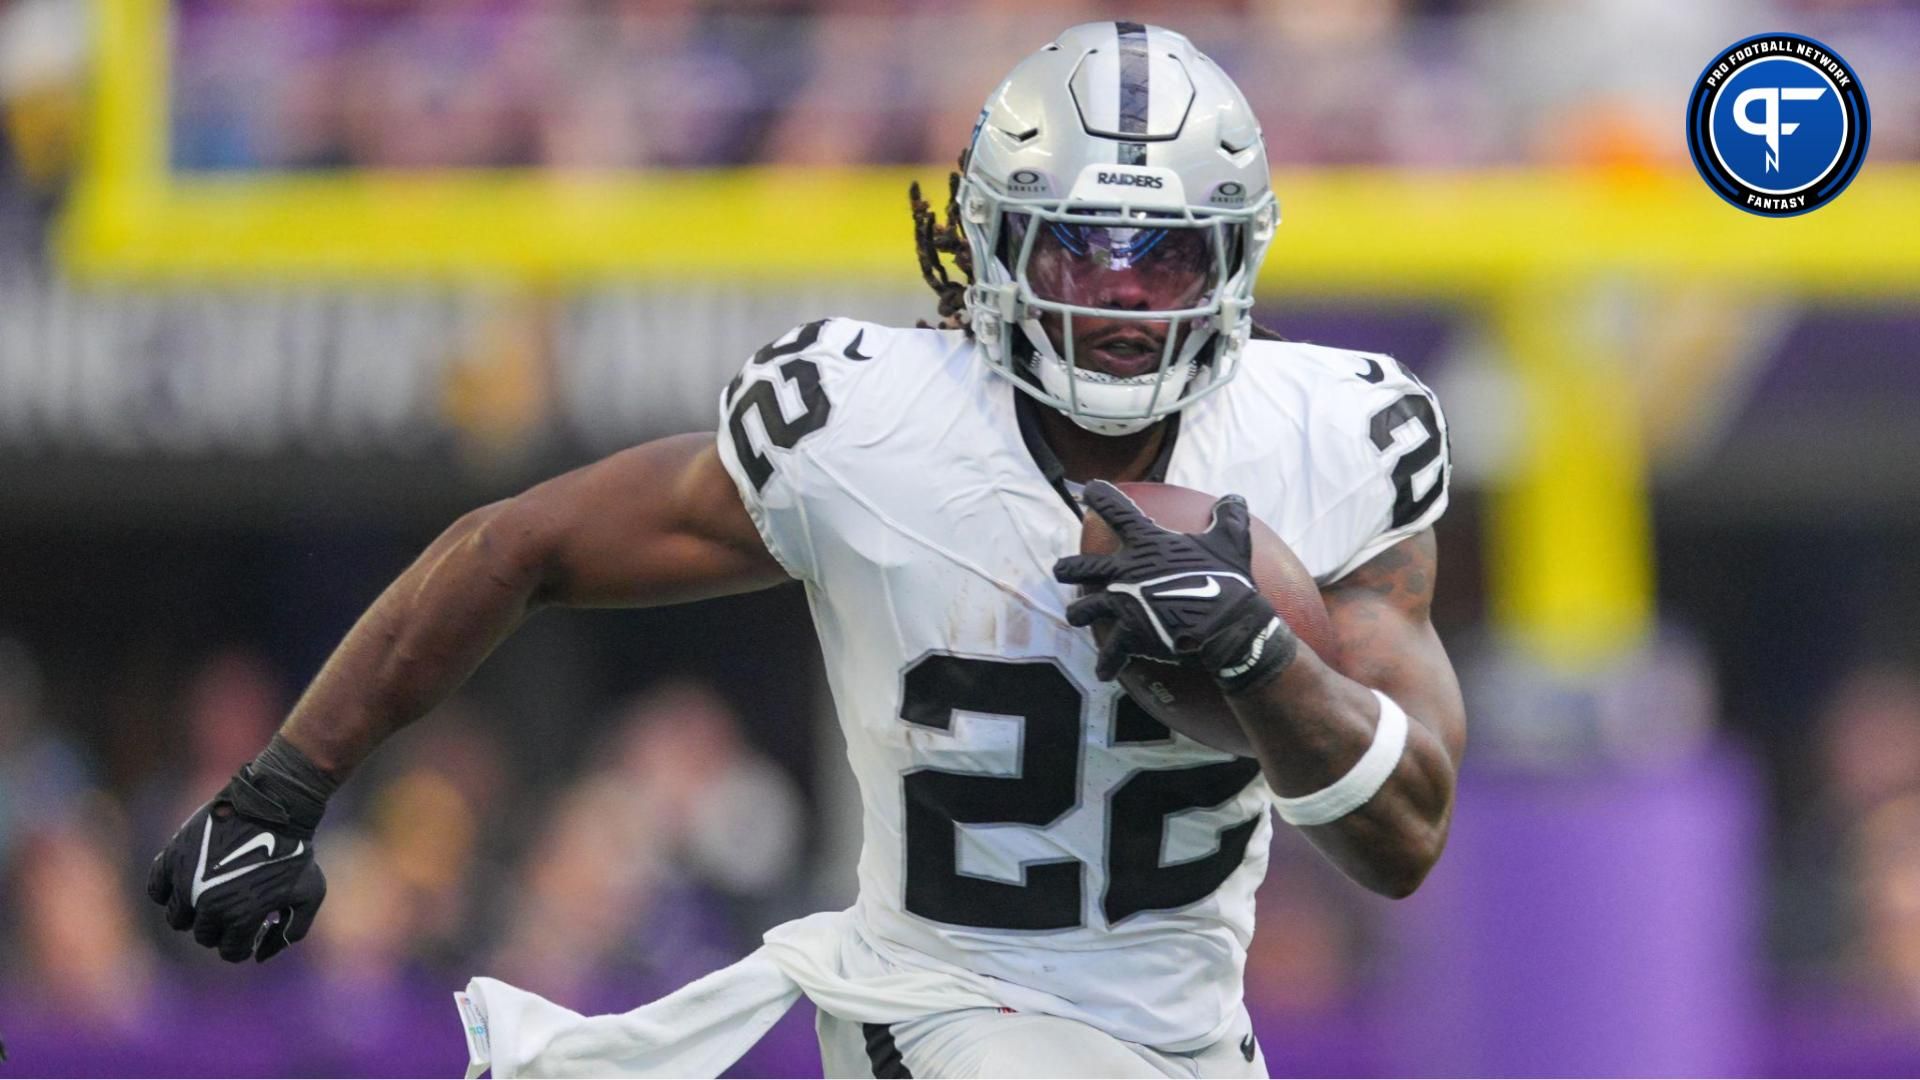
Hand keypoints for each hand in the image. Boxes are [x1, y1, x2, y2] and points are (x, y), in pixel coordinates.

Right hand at [147, 737, 331, 962]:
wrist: (274, 806)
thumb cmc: (294, 850)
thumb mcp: (309, 893)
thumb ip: (290, 931)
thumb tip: (261, 955)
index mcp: (241, 917)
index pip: (230, 951)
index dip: (244, 943)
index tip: (252, 928)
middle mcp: (209, 904)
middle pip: (204, 934)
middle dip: (221, 927)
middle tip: (236, 907)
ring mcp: (187, 881)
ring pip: (178, 918)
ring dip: (194, 913)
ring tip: (213, 894)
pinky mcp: (174, 858)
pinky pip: (156, 889)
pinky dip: (167, 891)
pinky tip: (188, 882)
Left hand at [1053, 480, 1295, 691]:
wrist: (1226, 626)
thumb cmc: (1227, 580)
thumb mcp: (1231, 541)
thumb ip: (1228, 517)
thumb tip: (1234, 498)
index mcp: (1146, 544)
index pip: (1117, 511)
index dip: (1100, 497)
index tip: (1088, 490)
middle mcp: (1124, 572)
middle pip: (1080, 568)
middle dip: (1067, 569)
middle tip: (1062, 570)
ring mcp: (1121, 605)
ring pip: (1082, 611)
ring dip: (1080, 614)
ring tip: (1079, 618)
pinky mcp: (1128, 635)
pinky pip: (1109, 653)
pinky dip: (1107, 664)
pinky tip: (1104, 672)